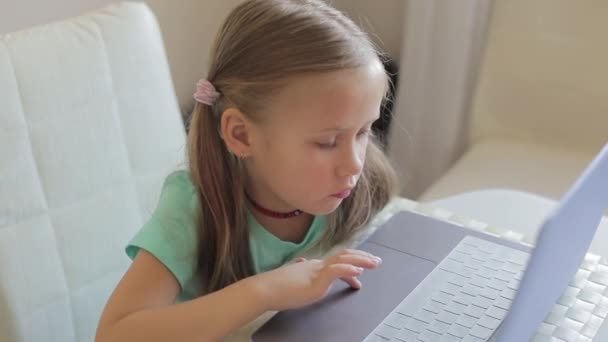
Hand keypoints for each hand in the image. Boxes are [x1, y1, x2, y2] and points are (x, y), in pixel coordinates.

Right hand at [252, 249, 381, 310]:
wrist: (263, 289)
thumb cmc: (274, 287)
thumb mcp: (291, 277)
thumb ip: (299, 271)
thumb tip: (301, 262)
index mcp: (312, 266)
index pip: (336, 260)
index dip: (351, 262)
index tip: (362, 270)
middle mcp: (316, 266)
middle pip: (343, 256)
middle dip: (362, 257)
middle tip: (377, 261)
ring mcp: (316, 272)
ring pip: (342, 260)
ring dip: (361, 261)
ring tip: (374, 263)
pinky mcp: (314, 282)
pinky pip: (334, 272)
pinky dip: (347, 270)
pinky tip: (357, 271)